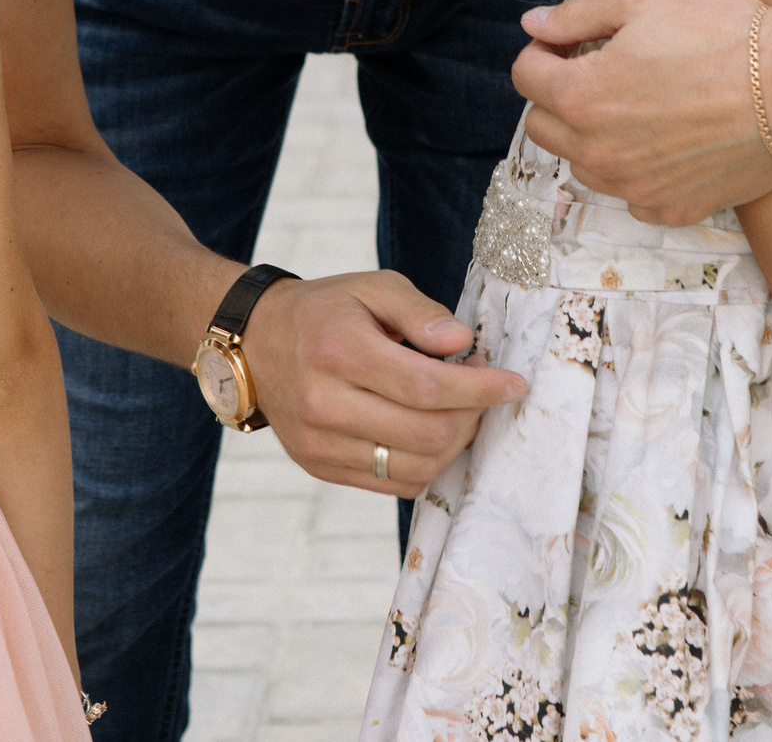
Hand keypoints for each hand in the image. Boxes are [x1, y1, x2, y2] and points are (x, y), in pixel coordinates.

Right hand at [239, 270, 527, 498]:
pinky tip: (430, 431)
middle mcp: (325, 404)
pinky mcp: (321, 467)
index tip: (514, 383)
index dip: (480, 390)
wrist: (257, 343)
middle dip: (472, 415)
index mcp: (339, 352)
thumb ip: (420, 311)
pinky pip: (394, 483)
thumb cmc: (325, 311)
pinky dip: (426, 462)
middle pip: (426, 433)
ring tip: (458, 409)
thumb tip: (461, 340)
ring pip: (416, 466)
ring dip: (454, 442)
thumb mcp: (372, 287)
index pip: (426, 387)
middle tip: (483, 390)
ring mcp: (320, 444)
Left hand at [514, 0, 771, 225]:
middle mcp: (599, 152)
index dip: (544, 49)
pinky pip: (631, 195)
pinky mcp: (671, 208)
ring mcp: (635, 188)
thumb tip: (533, 24)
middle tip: (600, 68)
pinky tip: (669, 138)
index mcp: (581, 96)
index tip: (572, 41)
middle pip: (542, 126)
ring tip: (637, 103)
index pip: (525, 74)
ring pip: (583, 165)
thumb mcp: (644, 0)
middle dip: (559, 94)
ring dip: (593, 135)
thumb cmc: (725, 32)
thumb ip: (577, 16)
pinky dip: (637, 170)